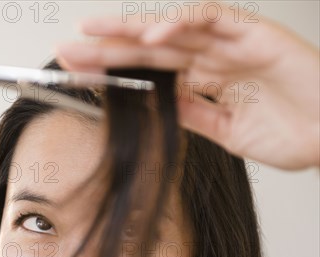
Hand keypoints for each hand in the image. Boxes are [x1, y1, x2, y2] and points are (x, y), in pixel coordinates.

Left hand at [55, 1, 319, 169]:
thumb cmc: (293, 132)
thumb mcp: (226, 130)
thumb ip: (192, 114)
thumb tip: (155, 108)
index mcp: (205, 80)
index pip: (148, 72)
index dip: (112, 70)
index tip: (75, 73)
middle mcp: (213, 57)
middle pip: (149, 49)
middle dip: (106, 47)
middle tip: (66, 49)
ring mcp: (231, 43)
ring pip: (171, 29)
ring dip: (130, 29)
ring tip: (90, 31)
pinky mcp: (254, 34)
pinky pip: (212, 20)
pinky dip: (181, 25)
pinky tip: (150, 39)